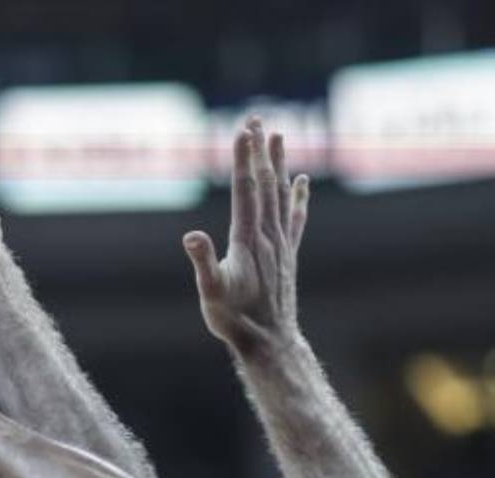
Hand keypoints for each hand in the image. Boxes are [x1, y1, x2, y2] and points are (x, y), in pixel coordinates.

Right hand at [183, 117, 309, 355]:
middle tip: (256, 117)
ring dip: (279, 163)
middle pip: (265, 183)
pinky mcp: (288, 254)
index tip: (242, 130)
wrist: (269, 342)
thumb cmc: (235, 320)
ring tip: (278, 135)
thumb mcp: (210, 293)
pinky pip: (296, 217)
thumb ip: (202, 263)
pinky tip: (303, 181)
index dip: (243, 160)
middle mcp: (268, 235)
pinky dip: (299, 196)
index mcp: (247, 239)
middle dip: (260, 150)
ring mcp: (281, 243)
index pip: (245, 190)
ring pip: (281, 194)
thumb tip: (191, 236)